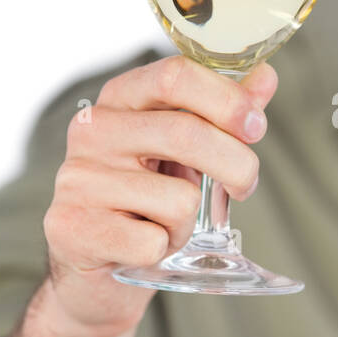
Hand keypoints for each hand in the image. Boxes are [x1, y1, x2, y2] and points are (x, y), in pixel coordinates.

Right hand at [41, 56, 276, 336]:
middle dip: (237, 165)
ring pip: (178, 199)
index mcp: (120, 98)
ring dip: (188, 223)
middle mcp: (92, 130)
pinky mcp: (72, 228)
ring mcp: (77, 179)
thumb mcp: (184, 149)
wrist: (93, 261)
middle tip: (245, 186)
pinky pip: (152, 242)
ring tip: (163, 224)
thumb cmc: (145, 197)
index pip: (175, 75)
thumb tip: (265, 77)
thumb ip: (223, 112)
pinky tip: (139, 246)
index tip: (256, 127)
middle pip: (186, 133)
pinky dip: (161, 251)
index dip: (227, 100)